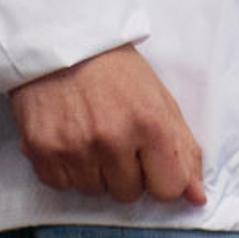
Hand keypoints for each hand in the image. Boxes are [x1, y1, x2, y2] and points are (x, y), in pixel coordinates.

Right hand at [8, 44, 206, 205]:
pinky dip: (64, 167)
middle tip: (113, 134)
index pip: (168, 189)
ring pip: (93, 190)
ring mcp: (75, 146)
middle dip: (124, 171)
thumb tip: (196, 197)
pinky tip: (66, 136)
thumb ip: (182, 149)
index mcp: (149, 124)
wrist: (60, 40)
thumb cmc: (112, 68)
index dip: (159, 175)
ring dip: (93, 170)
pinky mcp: (42, 149)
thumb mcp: (158, 98)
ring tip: (87, 132)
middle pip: (128, 193)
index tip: (148, 157)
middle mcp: (112, 138)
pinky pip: (60, 184)